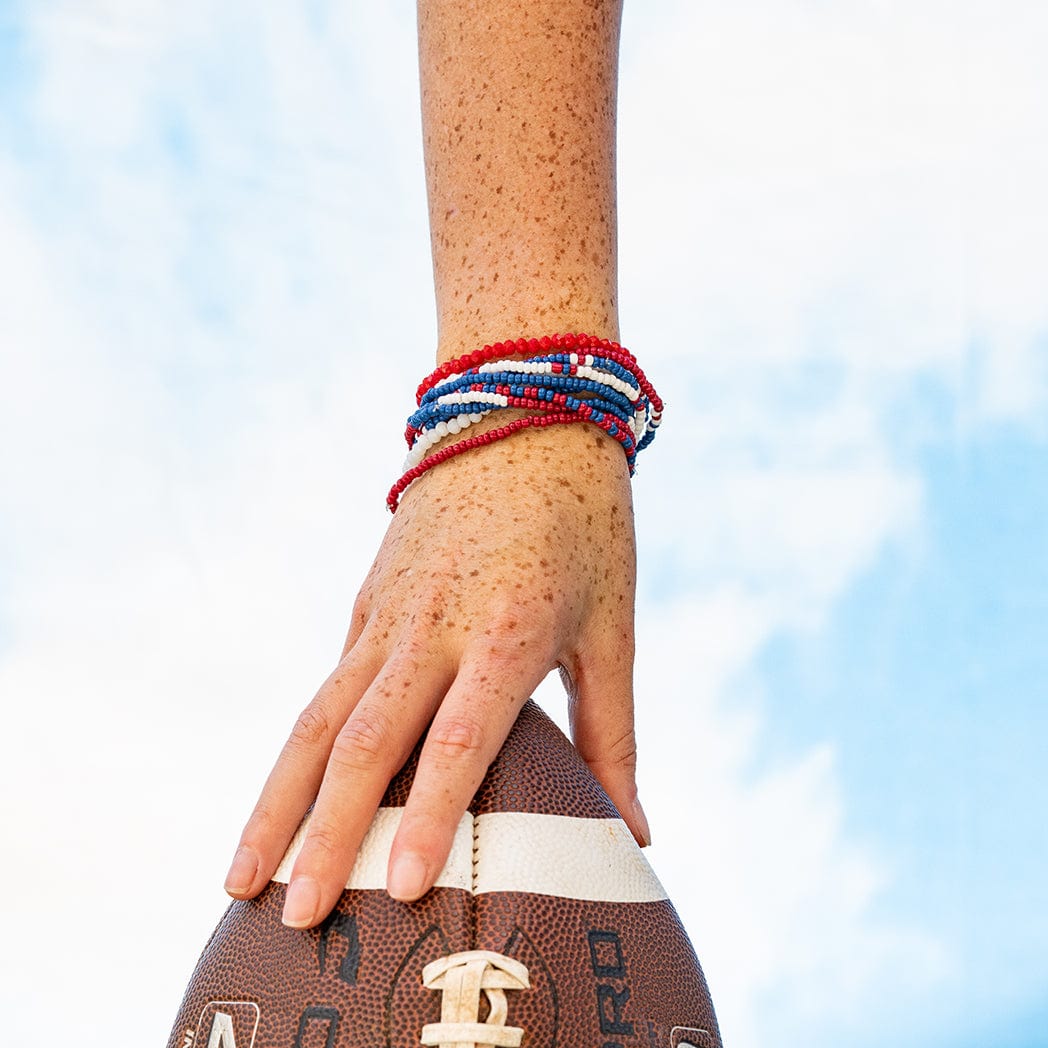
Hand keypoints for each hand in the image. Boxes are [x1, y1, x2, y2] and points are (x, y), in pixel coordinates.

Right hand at [223, 420, 647, 927]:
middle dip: (324, 831)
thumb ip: (615, 735)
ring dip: (278, 798)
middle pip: (366, 739)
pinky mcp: (368, 599)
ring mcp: (387, 610)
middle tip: (290, 912)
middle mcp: (432, 624)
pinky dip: (301, 748)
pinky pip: (329, 682)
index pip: (461, 737)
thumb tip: (636, 833)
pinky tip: (281, 801)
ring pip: (319, 716)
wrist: (521, 411)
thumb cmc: (585, 523)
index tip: (397, 886)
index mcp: (507, 630)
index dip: (428, 812)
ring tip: (239, 873)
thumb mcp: (612, 627)